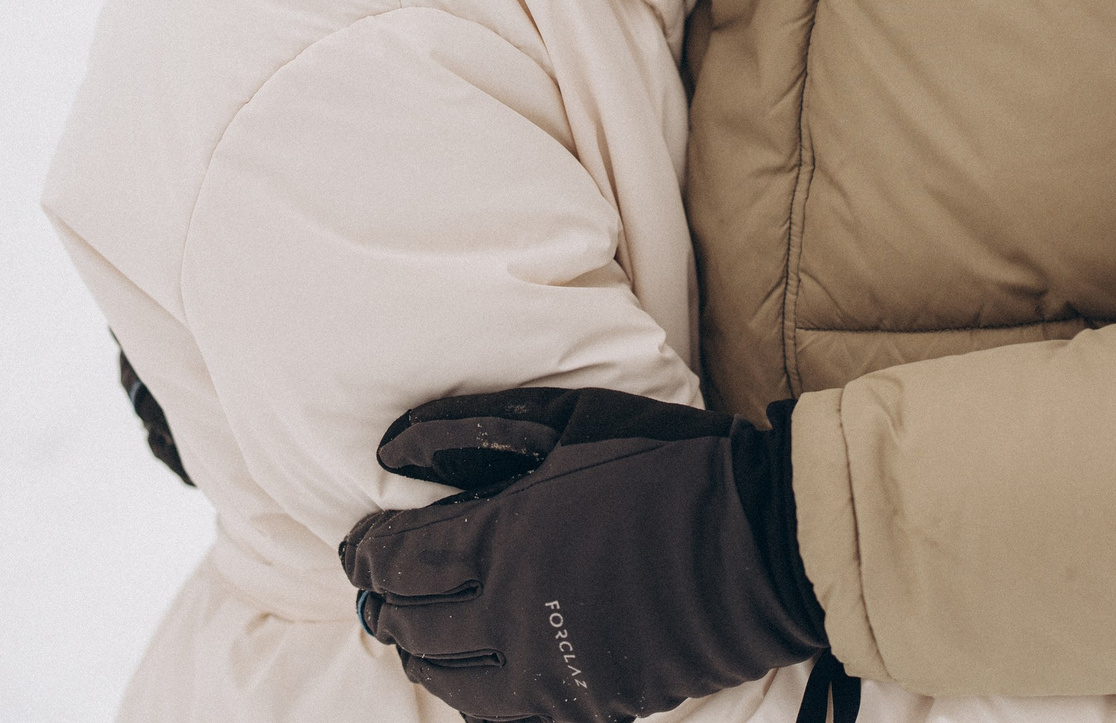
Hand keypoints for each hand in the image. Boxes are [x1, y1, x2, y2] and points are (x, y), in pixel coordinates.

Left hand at [338, 387, 827, 722]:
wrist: (760, 540)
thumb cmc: (665, 462)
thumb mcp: (566, 422)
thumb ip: (471, 433)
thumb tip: (391, 450)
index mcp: (499, 541)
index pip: (395, 561)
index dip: (364, 552)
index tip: (355, 541)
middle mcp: (509, 617)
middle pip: (410, 625)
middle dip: (381, 603)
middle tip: (373, 585)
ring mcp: (549, 671)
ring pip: (449, 678)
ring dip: (418, 651)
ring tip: (412, 627)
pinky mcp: (588, 702)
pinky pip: (504, 714)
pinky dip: (472, 691)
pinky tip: (472, 670)